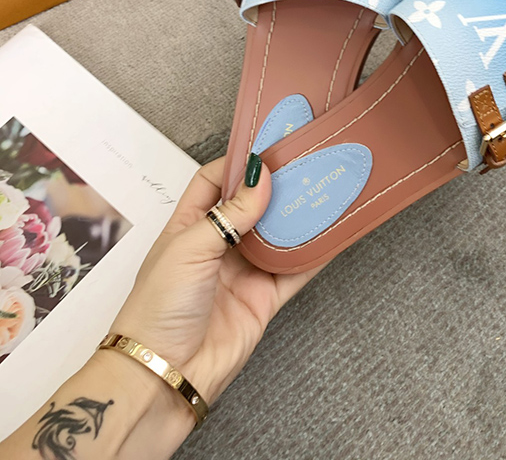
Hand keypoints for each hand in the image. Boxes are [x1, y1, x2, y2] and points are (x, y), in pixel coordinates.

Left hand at [113, 155, 320, 404]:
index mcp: (189, 225)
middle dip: (277, 186)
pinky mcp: (263, 299)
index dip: (240, 164)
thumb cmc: (157, 308)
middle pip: (253, 206)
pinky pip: (294, 270)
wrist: (165, 374)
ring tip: (323, 189)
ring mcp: (242, 272)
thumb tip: (261, 177)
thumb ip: (229, 213)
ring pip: (277, 235)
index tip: (269, 147)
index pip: (215, 181)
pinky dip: (313, 254)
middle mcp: (217, 245)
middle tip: (305, 163)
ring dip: (298, 216)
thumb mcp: (189, 247)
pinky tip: (332, 234)